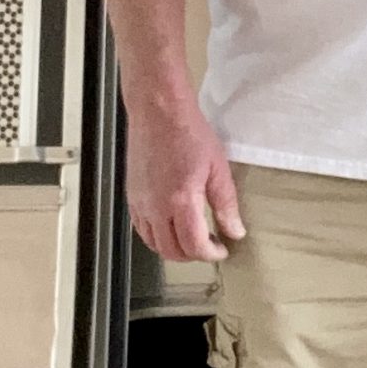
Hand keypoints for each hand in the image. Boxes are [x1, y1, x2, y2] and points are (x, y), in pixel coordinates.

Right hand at [126, 102, 246, 262]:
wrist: (158, 112)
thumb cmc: (189, 133)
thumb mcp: (217, 168)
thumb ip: (226, 204)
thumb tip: (235, 231)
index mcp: (180, 200)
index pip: (194, 245)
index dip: (210, 254)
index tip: (222, 249)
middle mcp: (156, 207)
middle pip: (171, 250)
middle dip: (193, 255)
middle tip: (209, 245)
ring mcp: (140, 202)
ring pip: (153, 244)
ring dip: (173, 249)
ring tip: (191, 238)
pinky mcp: (131, 195)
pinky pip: (141, 229)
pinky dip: (156, 237)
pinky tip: (170, 227)